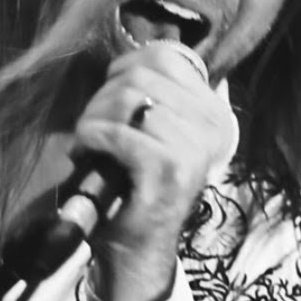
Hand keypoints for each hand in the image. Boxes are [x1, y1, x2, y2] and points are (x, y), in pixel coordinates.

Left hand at [72, 42, 235, 300]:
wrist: (136, 246)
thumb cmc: (136, 185)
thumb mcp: (153, 132)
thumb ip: (155, 93)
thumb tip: (133, 54)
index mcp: (214, 113)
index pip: (167, 57)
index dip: (126, 67)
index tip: (110, 93)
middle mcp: (214, 127)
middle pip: (142, 76)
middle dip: (103, 98)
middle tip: (93, 127)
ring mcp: (195, 148)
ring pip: (128, 101)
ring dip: (94, 119)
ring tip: (89, 142)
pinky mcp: (170, 168)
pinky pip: (119, 132)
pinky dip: (92, 138)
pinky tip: (86, 152)